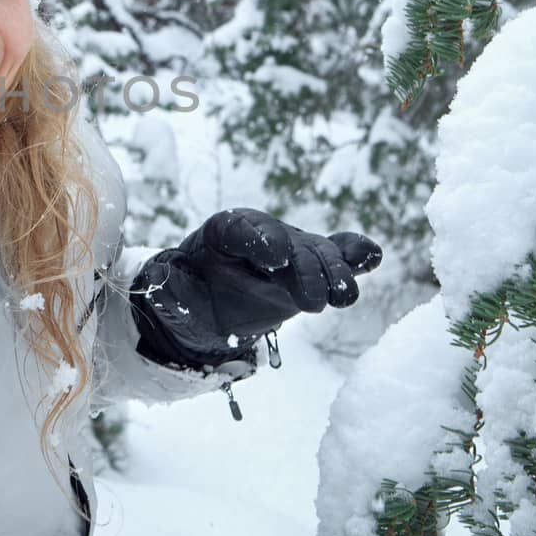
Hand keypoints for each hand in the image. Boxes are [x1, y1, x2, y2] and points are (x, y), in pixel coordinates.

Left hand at [130, 209, 381, 369]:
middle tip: (312, 302)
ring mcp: (292, 248)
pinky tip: (372, 257)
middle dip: (304, 268)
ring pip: (317, 252)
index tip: (276, 256)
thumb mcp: (172, 294)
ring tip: (344, 296)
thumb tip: (163, 275)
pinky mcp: (314, 266)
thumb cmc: (188, 295)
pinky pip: (339, 253)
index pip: (242, 228)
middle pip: (289, 242)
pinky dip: (356, 254)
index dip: (261, 238)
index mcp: (222, 232)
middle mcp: (263, 234)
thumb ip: (168, 286)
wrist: (211, 308)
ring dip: (334, 272)